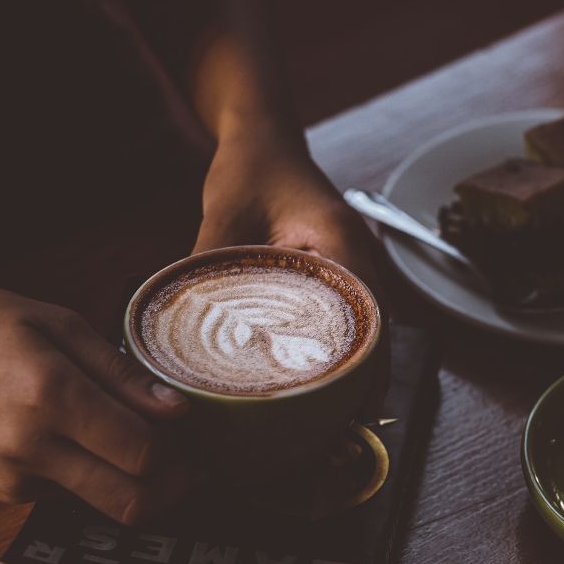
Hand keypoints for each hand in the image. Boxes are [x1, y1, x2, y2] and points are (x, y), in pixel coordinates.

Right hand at [0, 284, 192, 523]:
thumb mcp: (56, 323)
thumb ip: (120, 372)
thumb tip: (175, 409)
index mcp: (52, 395)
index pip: (142, 452)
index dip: (180, 452)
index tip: (194, 435)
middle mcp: (32, 447)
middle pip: (129, 501)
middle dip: (171, 490)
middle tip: (190, 466)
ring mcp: (14, 477)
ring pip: (101, 502)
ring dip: (130, 482)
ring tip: (136, 441)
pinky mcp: (2, 491)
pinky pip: (68, 493)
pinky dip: (89, 474)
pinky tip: (81, 439)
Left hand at [192, 139, 389, 417]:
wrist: (263, 136)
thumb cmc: (249, 168)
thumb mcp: (224, 216)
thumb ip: (211, 267)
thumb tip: (186, 328)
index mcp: (340, 240)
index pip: (367, 312)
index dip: (367, 364)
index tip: (357, 405)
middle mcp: (359, 255)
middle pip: (377, 330)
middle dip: (367, 379)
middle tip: (346, 427)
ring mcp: (354, 263)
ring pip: (368, 327)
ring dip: (359, 368)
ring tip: (340, 416)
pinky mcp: (339, 271)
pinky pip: (350, 317)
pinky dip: (344, 349)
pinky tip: (324, 379)